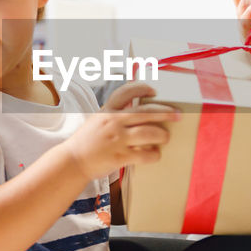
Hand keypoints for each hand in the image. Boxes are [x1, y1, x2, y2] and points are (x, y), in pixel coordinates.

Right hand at [62, 83, 179, 179]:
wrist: (73, 161)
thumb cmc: (87, 142)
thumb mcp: (97, 121)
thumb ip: (115, 115)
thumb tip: (137, 112)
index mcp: (107, 110)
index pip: (126, 92)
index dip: (142, 88)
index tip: (153, 91)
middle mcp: (113, 122)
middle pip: (146, 112)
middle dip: (166, 112)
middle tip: (177, 114)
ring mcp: (117, 139)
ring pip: (149, 133)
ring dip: (162, 135)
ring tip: (165, 137)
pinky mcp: (120, 156)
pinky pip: (145, 154)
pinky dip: (154, 154)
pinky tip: (155, 154)